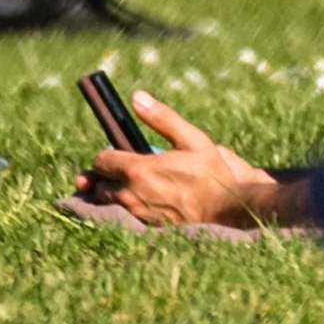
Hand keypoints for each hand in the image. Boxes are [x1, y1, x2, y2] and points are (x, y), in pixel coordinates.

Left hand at [77, 95, 285, 226]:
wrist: (224, 208)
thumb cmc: (209, 172)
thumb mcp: (191, 139)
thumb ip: (162, 118)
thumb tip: (137, 98)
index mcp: (137, 170)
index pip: (101, 161)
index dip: (108, 155)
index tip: (122, 153)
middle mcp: (130, 194)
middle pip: (99, 184)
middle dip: (108, 175)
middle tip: (127, 168)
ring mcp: (137, 213)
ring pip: (109, 201)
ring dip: (115, 191)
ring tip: (135, 184)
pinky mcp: (145, 226)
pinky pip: (125, 214)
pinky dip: (128, 206)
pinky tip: (146, 199)